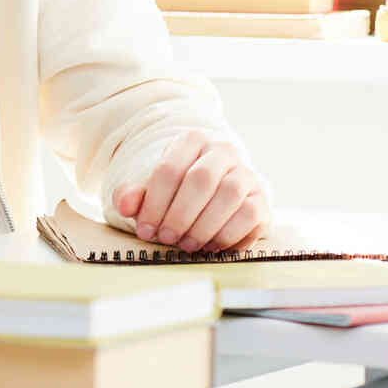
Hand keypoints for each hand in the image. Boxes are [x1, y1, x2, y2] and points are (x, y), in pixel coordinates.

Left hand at [113, 131, 270, 253]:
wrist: (211, 191)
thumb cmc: (174, 190)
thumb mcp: (150, 188)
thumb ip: (133, 194)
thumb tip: (124, 206)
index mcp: (192, 141)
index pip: (169, 169)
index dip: (154, 203)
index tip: (143, 229)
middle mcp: (223, 151)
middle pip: (201, 180)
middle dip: (180, 214)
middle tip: (166, 238)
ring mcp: (247, 173)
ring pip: (230, 195)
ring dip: (205, 225)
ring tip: (186, 244)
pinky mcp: (262, 198)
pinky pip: (252, 215)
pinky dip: (229, 235)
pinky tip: (210, 246)